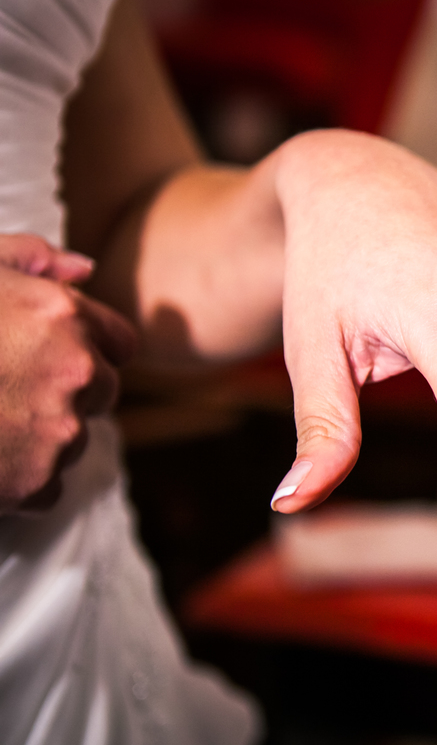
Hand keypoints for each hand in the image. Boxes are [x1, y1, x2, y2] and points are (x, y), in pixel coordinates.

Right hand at [0, 235, 136, 509]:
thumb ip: (30, 258)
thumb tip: (85, 269)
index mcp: (62, 315)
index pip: (118, 341)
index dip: (88, 348)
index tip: (51, 356)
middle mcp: (75, 370)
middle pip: (101, 391)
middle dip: (65, 392)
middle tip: (4, 390)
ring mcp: (60, 429)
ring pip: (72, 438)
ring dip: (40, 436)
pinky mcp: (36, 480)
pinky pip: (46, 485)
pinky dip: (19, 480)